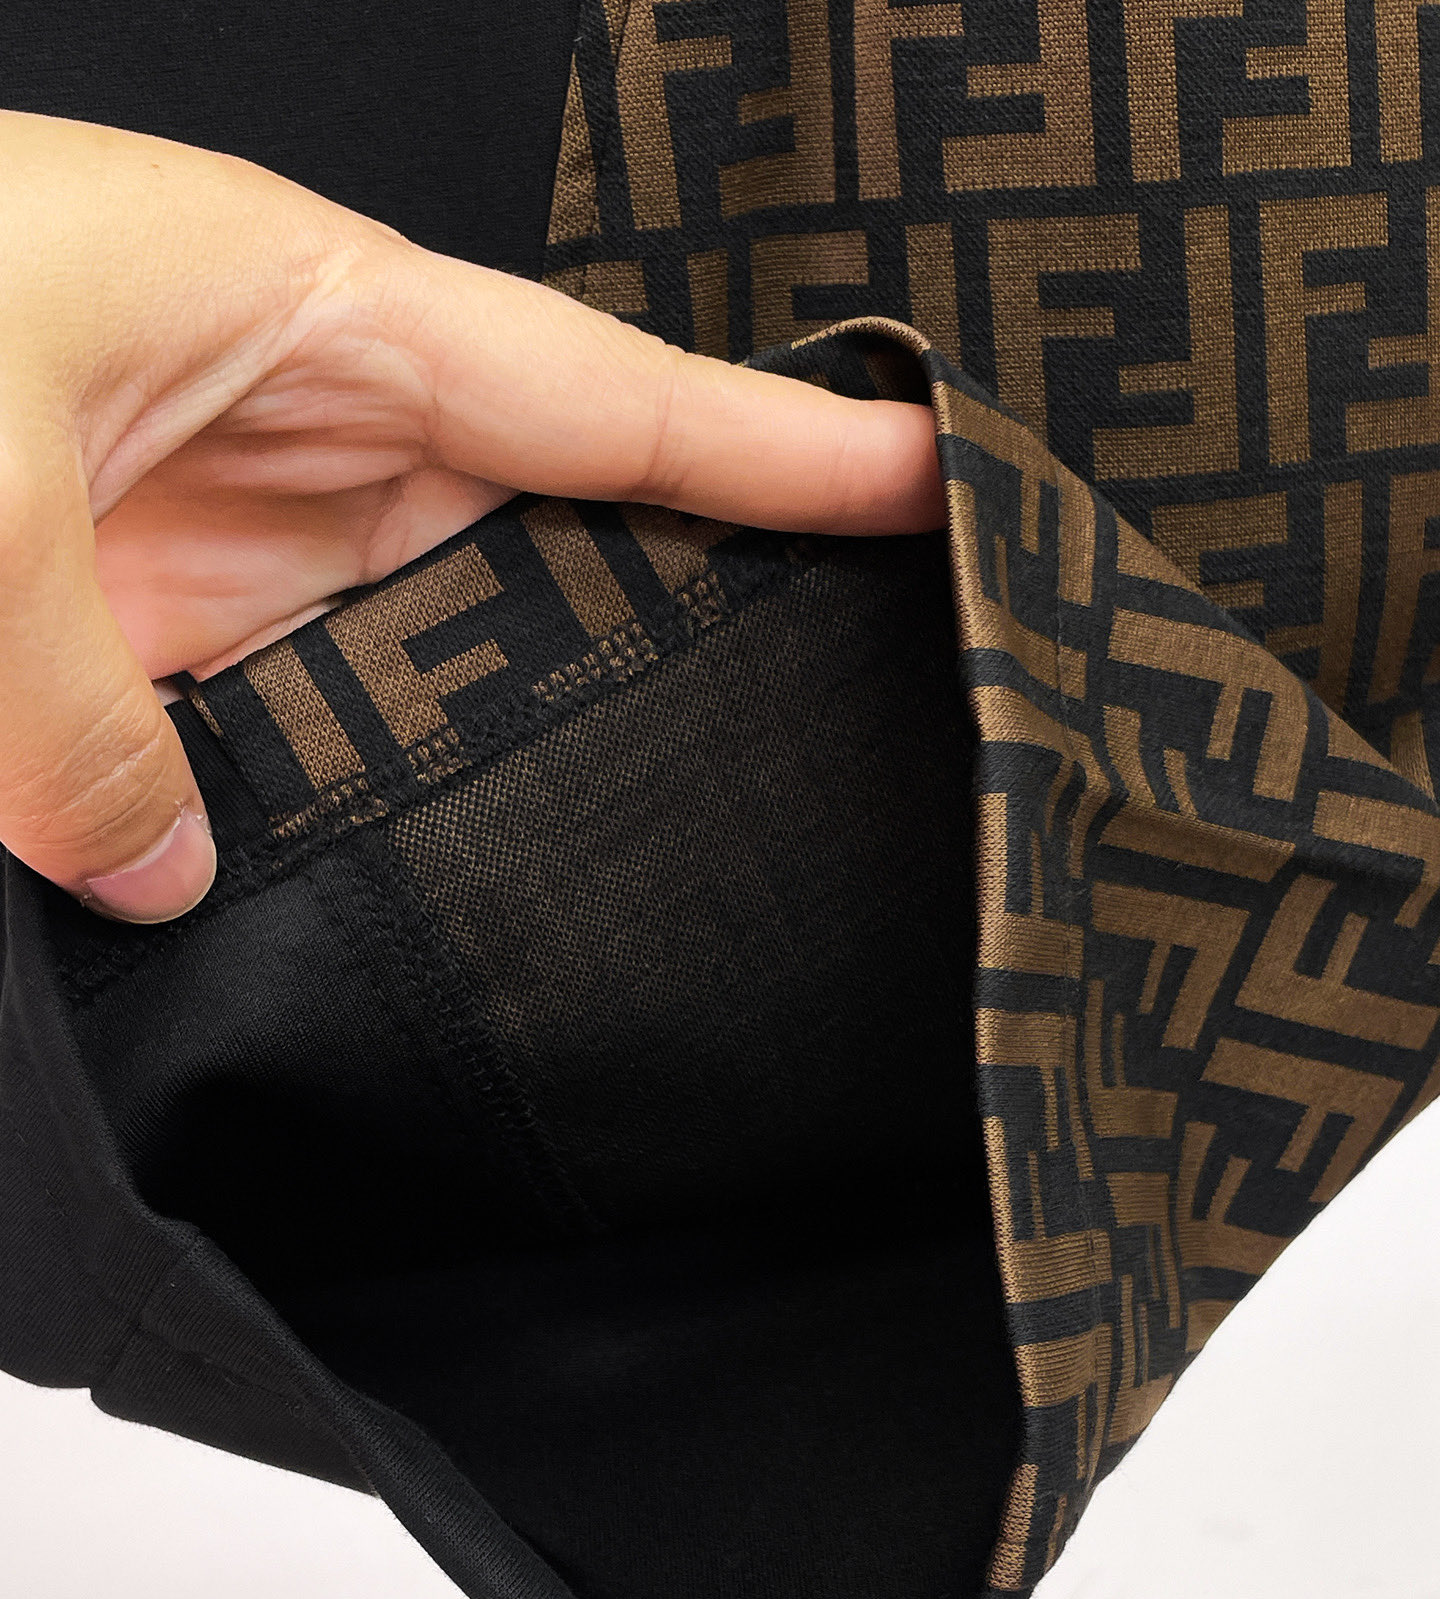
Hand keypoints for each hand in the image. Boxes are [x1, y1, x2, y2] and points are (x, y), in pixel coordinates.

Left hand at [0, 111, 942, 922]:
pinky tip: (382, 883)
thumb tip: (164, 863)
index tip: (924, 485)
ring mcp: (212, 530)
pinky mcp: (126, 619)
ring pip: (419, 653)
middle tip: (824, 727)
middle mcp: (287, 421)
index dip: (774, 451)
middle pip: (545, 537)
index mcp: (306, 306)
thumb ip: (80, 703)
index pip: (602, 392)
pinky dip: (334, 800)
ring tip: (632, 851)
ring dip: (489, 749)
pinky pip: (281, 720)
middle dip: (675, 625)